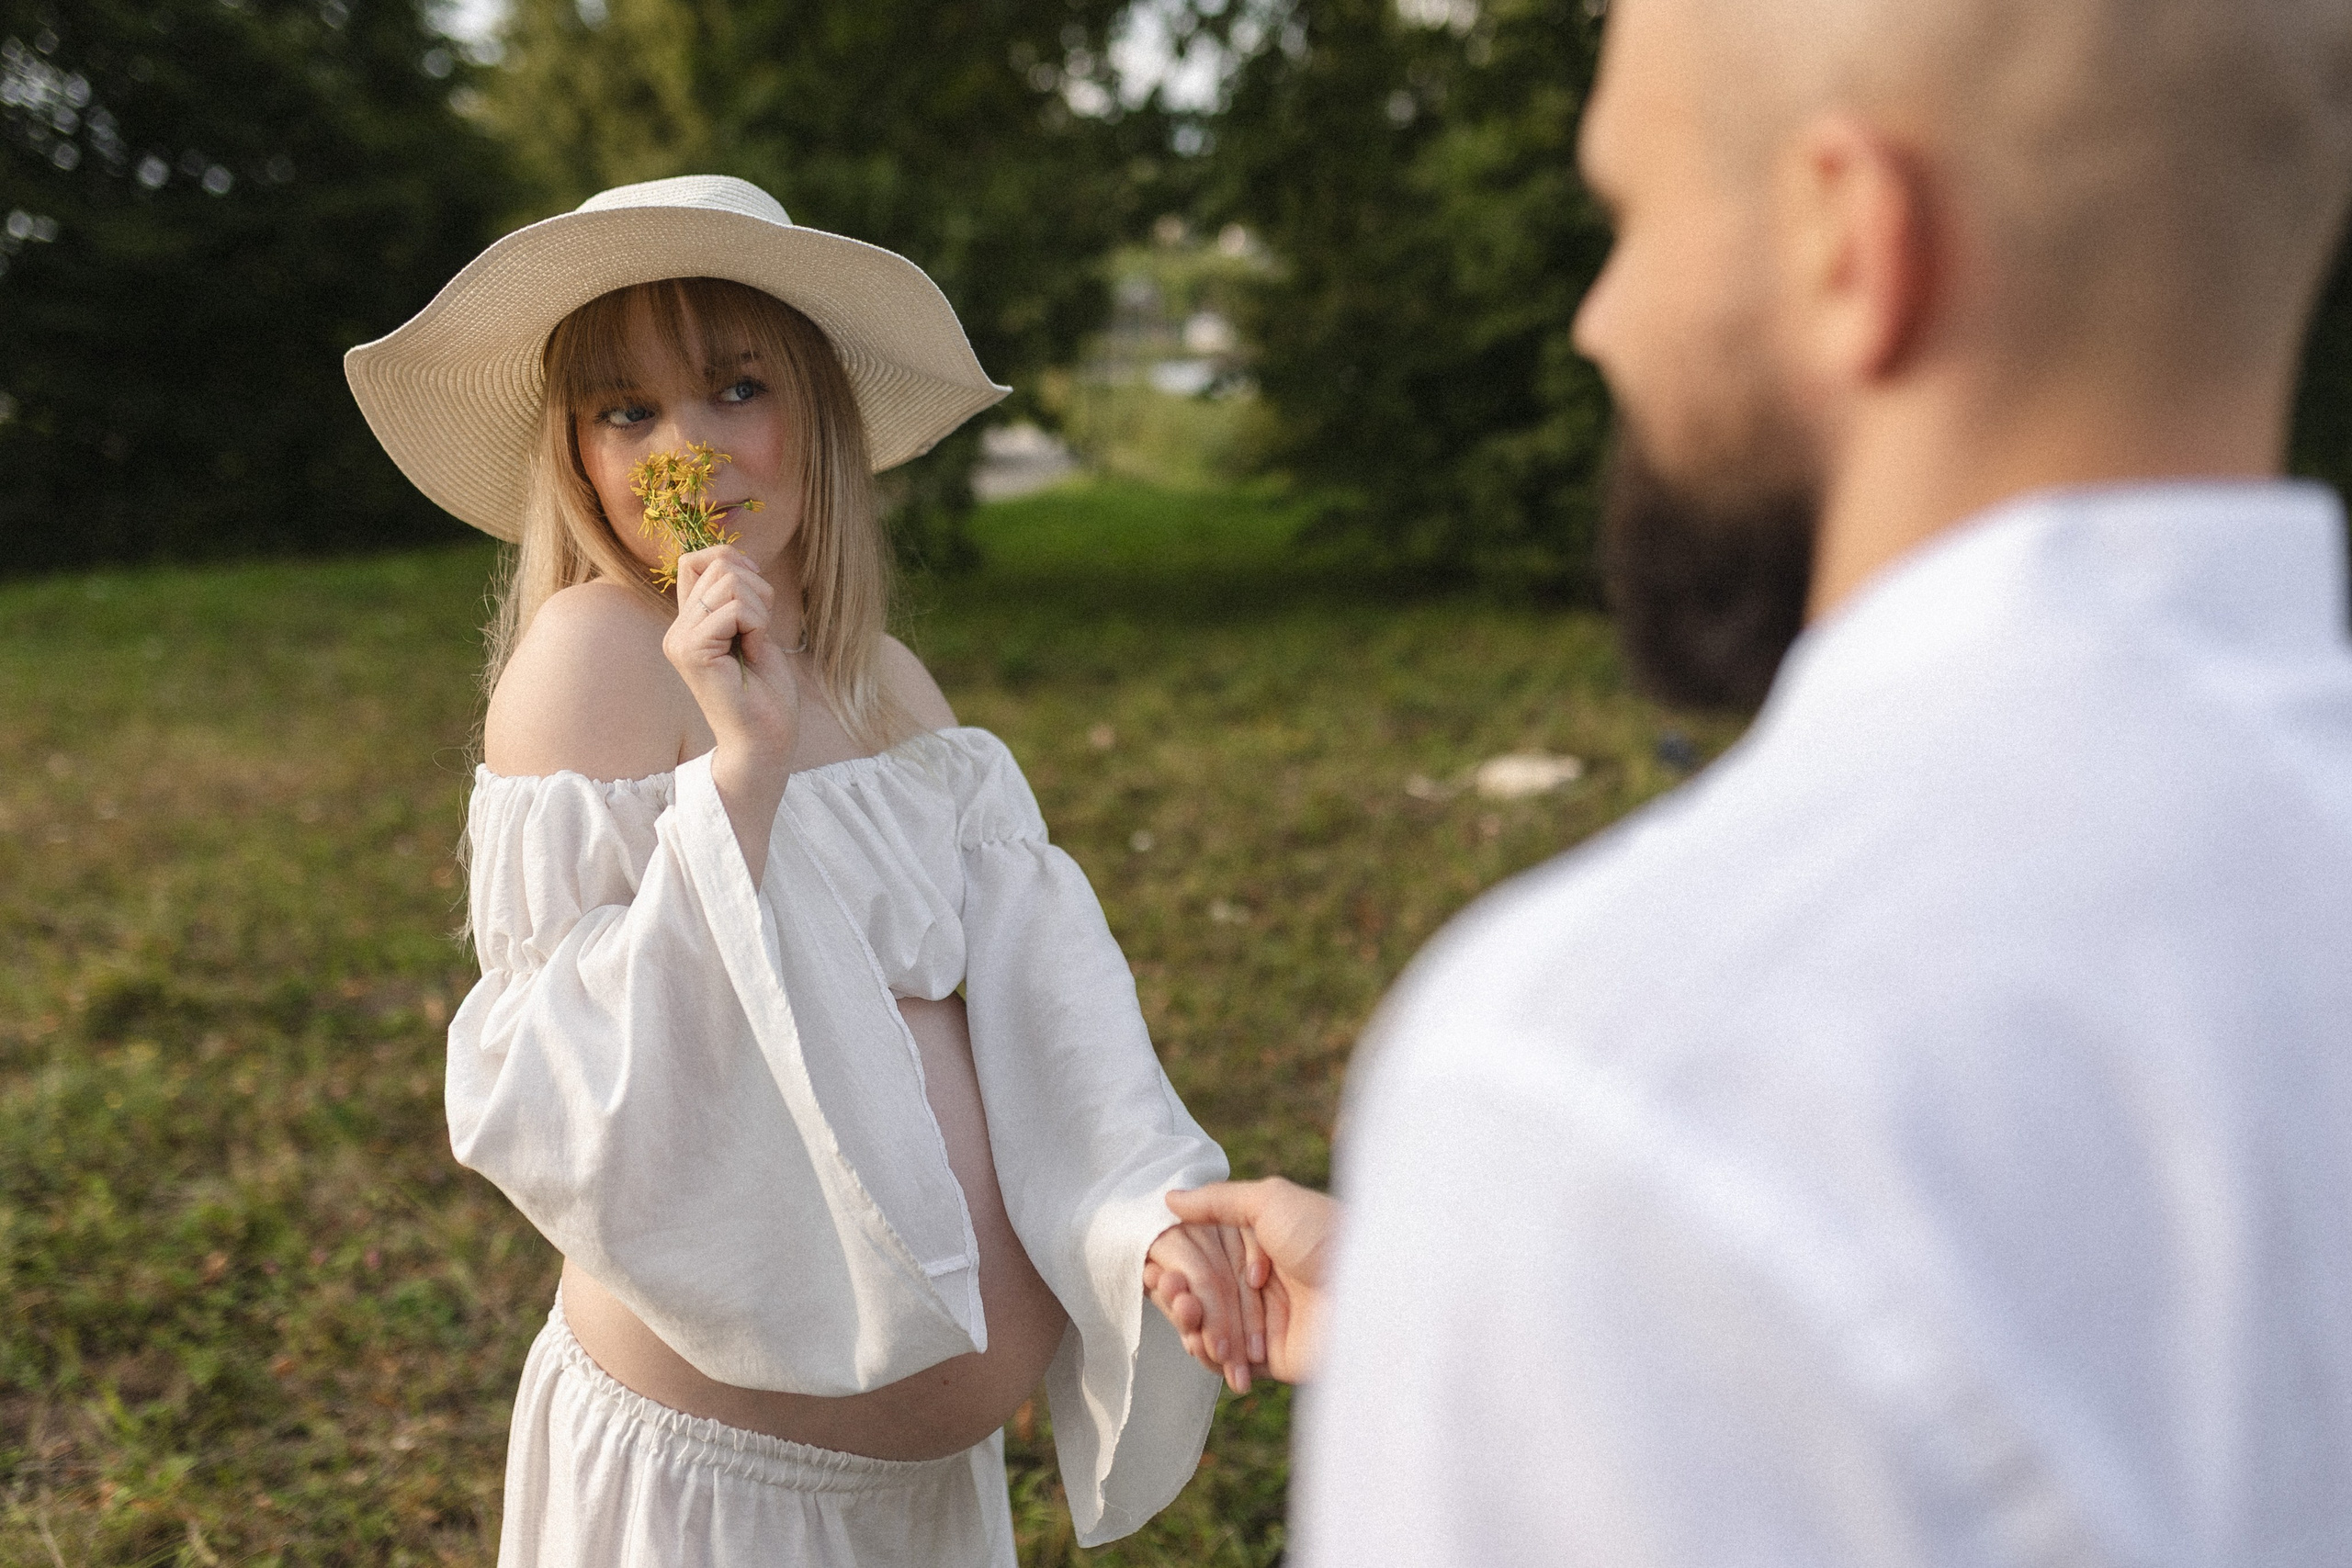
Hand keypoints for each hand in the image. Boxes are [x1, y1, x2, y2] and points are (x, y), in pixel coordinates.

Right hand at [665, 545, 798, 875]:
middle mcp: (677, 629)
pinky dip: (757, 624)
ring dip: (760, 607)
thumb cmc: (766, 694)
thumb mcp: (755, 631)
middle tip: (762, 631)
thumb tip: (736, 556)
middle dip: (758, 588)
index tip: (757, 597)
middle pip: (720, 563)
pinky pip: (734, 608)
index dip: (734, 561)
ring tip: (757, 643)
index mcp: (689, 623)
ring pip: (729, 581)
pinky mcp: (690, 651)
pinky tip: (754, 651)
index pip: (697, 558)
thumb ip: (739, 598)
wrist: (765, 741)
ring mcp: (679, 639)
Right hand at [1165, 1178, 1336, 1384]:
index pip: (1203, 1258)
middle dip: (1180, 1296)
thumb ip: (1218, 1200)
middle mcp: (1258, 1283)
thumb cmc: (1325, 1237)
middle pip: (1202, 1295)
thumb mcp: (1271, 1200)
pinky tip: (1202, 1345)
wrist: (1372, 1292)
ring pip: (1210, 1329)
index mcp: (1257, 1245)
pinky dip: (1211, 1357)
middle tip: (1171, 1293)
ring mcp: (1264, 1322)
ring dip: (1191, 1325)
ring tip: (1187, 1315)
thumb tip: (1170, 1198)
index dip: (1176, 1265)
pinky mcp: (1271, 1359)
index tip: (1157, 1268)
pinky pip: (1228, 1363)